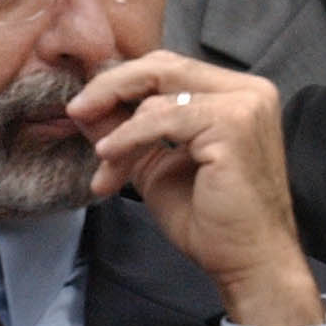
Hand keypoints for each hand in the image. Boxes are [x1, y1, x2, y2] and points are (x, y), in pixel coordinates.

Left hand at [67, 50, 323, 325]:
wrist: (248, 260)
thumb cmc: (212, 220)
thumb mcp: (157, 165)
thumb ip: (129, 132)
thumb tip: (84, 108)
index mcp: (238, 94)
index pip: (170, 68)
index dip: (123, 82)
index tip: (84, 107)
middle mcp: (249, 90)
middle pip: (164, 66)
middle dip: (112, 88)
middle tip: (76, 111)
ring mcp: (245, 104)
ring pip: (158, 94)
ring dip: (119, 130)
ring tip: (104, 167)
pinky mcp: (234, 123)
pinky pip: (163, 117)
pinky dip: (129, 137)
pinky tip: (110, 159)